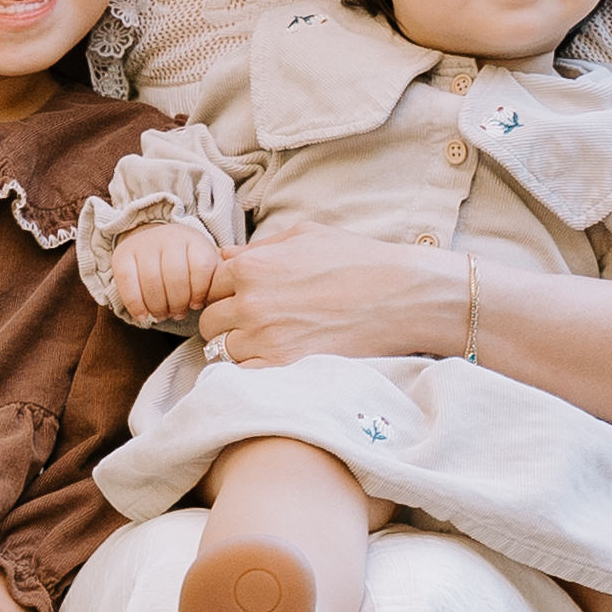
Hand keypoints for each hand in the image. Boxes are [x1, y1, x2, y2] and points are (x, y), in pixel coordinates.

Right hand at [104, 221, 219, 324]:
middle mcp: (168, 238)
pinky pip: (127, 283)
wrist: (151, 237)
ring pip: (152, 282)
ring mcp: (144, 245)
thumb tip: (224, 294)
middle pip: (176, 277)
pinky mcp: (122, 255)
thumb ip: (218, 276)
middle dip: (178, 303)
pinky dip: (135, 304)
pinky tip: (143, 316)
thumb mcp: (205, 261)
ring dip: (158, 306)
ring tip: (163, 315)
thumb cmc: (184, 260)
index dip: (200, 292)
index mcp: (194, 240)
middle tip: (178, 314)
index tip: (197, 304)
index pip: (201, 267)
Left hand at [191, 225, 466, 368]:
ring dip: (241, 348)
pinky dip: (255, 370)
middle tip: (259, 322)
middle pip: (210, 322)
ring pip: (224, 351)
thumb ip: (259, 248)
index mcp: (251, 266)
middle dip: (228, 322)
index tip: (247, 298)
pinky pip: (245, 375)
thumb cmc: (358, 260)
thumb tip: (223, 256)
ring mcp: (265, 338)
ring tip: (272, 341)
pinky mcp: (283, 366)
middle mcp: (250, 302)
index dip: (227, 292)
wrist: (401, 296)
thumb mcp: (306, 237)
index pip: (210, 286)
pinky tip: (279, 358)